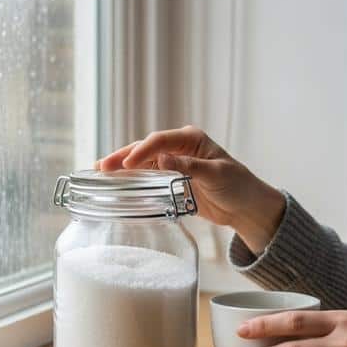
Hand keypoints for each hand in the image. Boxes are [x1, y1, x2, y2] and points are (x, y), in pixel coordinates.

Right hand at [95, 125, 285, 252]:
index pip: (160, 141)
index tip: (125, 165)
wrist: (246, 207)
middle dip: (122, 157)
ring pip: (142, 163)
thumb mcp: (217, 174)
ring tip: (100, 174)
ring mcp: (173, 164)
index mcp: (191, 139)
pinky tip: (116, 186)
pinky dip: (131, 181)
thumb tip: (162, 159)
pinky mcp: (170, 180)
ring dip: (122, 168)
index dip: (141, 151)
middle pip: (145, 149)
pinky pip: (146, 178)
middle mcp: (179, 147)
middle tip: (101, 167)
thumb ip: (190, 166)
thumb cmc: (238, 186)